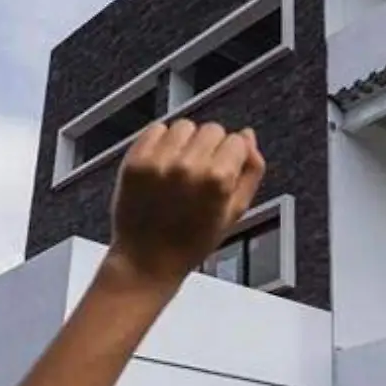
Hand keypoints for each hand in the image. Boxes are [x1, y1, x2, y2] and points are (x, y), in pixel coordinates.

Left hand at [105, 121, 264, 290]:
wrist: (147, 259)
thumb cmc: (191, 242)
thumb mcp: (234, 213)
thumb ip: (250, 172)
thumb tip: (249, 137)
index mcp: (217, 180)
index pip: (236, 141)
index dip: (234, 155)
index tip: (226, 167)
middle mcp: (188, 166)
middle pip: (212, 129)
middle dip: (212, 146)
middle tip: (202, 171)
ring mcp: (159, 162)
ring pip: (185, 126)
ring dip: (187, 141)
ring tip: (181, 167)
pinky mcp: (135, 161)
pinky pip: (156, 130)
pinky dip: (162, 141)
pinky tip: (164, 163)